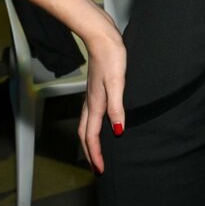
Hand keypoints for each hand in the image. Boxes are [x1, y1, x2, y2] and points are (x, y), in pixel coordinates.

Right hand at [77, 12, 126, 173]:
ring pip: (87, 124)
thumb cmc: (111, 56)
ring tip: (96, 151)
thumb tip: (118, 131)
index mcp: (96, 103)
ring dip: (90, 140)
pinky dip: (94, 126)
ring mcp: (92, 94)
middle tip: (97, 167)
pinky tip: (103, 122)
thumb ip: (117, 107)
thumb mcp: (117, 82)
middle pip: (86, 133)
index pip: (93, 135)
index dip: (95, 154)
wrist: (101, 35)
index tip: (100, 170)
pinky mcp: (97, 87)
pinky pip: (91, 114)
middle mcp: (91, 101)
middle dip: (89, 152)